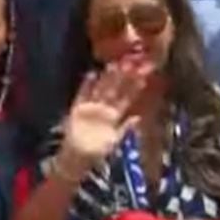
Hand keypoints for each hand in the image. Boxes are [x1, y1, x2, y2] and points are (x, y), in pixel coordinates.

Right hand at [56, 60, 148, 175]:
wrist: (78, 156)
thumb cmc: (98, 151)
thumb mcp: (115, 140)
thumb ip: (125, 128)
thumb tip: (138, 117)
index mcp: (115, 115)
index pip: (126, 98)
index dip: (133, 88)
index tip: (141, 76)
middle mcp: (104, 108)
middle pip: (114, 90)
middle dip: (121, 78)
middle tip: (130, 63)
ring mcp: (91, 107)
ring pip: (100, 89)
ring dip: (106, 78)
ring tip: (113, 65)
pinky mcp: (78, 109)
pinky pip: (82, 94)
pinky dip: (86, 85)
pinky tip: (91, 74)